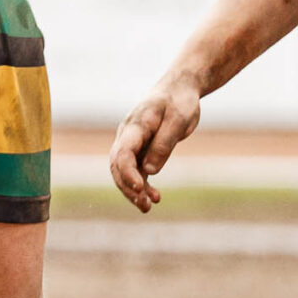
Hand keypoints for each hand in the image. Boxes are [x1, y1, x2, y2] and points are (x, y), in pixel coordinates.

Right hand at [109, 79, 203, 212]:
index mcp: (136, 125)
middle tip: (144, 205)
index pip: (123, 153)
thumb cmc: (180, 102)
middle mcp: (128, 135)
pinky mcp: (140, 150)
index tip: (140, 188)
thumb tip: (150, 171)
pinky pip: (135, 171)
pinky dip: (142, 186)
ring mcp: (131, 143)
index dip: (128, 173)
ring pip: (124, 172)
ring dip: (133, 190)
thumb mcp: (179, 120)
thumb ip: (164, 144)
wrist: (179, 89)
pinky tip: (155, 198)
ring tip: (148, 208)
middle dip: (128, 187)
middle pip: (118, 166)